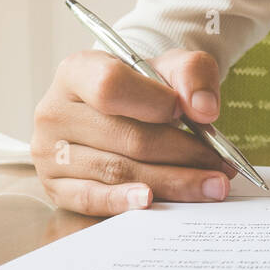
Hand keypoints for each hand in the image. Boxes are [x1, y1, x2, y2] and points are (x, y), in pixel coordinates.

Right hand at [31, 49, 236, 215]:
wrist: (120, 111)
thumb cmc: (143, 89)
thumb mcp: (169, 67)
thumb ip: (192, 74)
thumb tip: (204, 110)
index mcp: (76, 72)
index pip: (111, 86)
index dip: (153, 102)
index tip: (187, 115)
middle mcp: (54, 111)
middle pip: (125, 138)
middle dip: (182, 154)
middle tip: (221, 166)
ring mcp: (49, 152)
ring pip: (118, 171)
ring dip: (171, 182)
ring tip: (210, 186)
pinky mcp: (55, 186)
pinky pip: (91, 199)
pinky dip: (123, 202)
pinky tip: (151, 202)